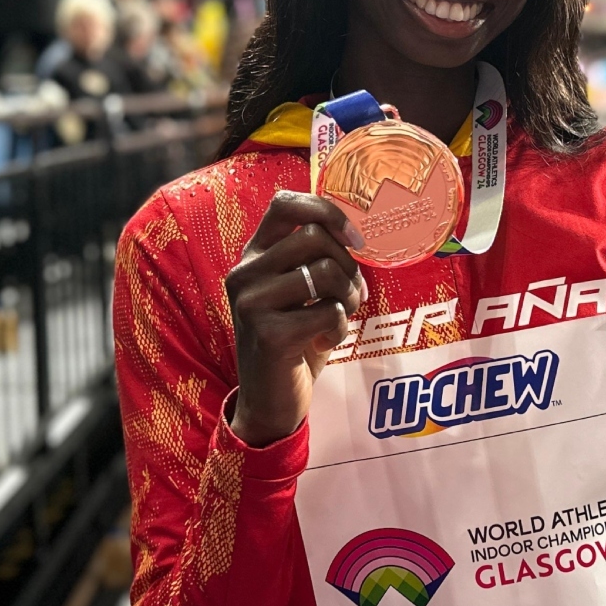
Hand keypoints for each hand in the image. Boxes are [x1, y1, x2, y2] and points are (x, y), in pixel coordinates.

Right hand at [225, 192, 366, 447]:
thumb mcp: (300, 292)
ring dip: (349, 296)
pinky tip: (323, 343)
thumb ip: (316, 259)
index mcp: (254, 255)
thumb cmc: (295, 340)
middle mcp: (245, 273)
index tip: (355, 238)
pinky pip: (328, 312)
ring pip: (325, 272)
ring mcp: (251, 303)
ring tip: (340, 316)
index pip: (284, 203)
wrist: (270, 401)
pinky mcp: (268, 334)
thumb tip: (360, 232)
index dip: (326, 210)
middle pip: (314, 237)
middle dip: (348, 265)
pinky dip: (339, 329)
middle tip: (352, 295)